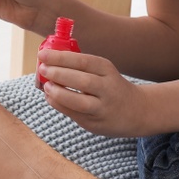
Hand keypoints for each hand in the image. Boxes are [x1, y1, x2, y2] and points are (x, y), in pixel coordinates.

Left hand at [39, 49, 153, 136]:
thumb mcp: (103, 72)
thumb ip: (80, 67)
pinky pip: (74, 114)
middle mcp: (108, 89)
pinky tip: (50, 97)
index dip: (62, 57)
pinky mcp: (96, 124)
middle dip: (59, 74)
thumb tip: (48, 61)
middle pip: (83, 81)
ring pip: (79, 102)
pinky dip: (59, 105)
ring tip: (46, 85)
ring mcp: (103, 108)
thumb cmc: (110, 87)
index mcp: (108, 70)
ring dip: (59, 93)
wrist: (136, 111)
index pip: (84, 61)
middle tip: (42, 69)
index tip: (43, 54)